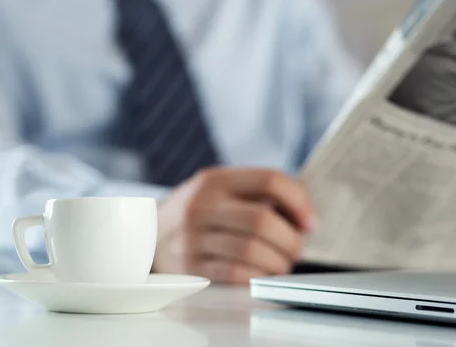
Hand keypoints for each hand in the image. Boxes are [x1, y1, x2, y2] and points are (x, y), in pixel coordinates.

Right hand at [152, 168, 314, 284]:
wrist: (146, 235)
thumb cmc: (198, 213)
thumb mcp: (220, 190)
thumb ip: (259, 195)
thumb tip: (305, 218)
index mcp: (217, 180)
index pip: (270, 180)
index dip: (299, 201)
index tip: (309, 222)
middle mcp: (203, 204)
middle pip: (263, 219)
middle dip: (291, 240)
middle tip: (296, 249)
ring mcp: (193, 236)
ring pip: (252, 250)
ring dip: (278, 262)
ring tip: (281, 263)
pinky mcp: (190, 265)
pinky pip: (236, 274)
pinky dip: (258, 276)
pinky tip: (262, 273)